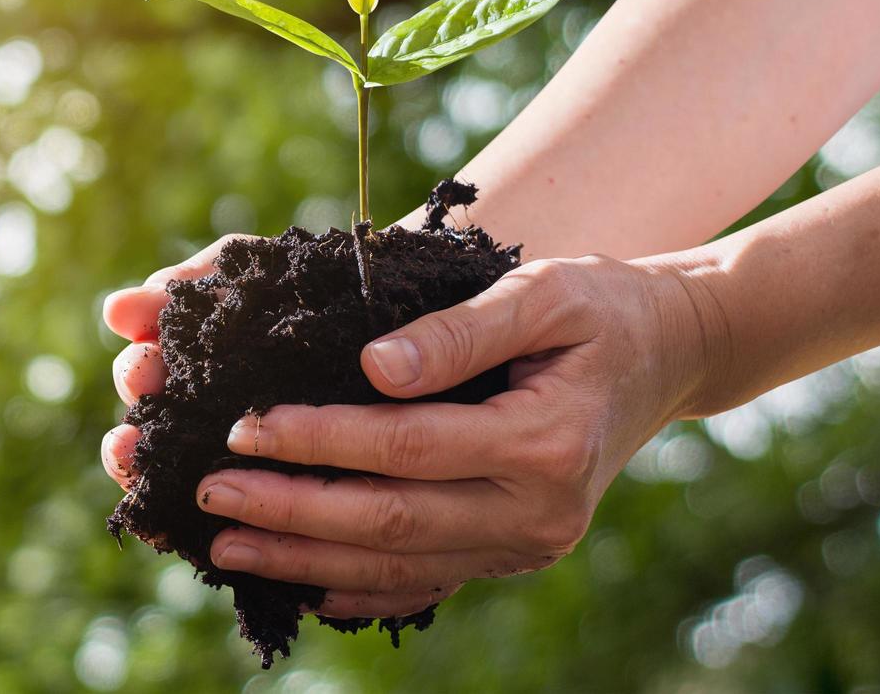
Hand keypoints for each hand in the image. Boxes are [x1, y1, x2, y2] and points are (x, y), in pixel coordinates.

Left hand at [104, 248, 729, 617]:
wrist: (669, 353)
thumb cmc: (601, 307)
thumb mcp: (542, 292)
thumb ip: (461, 330)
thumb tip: (375, 368)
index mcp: (544, 441)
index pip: (406, 448)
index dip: (319, 440)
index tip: (244, 427)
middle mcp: (537, 511)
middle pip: (391, 522)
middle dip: (291, 512)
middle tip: (210, 497)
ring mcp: (527, 542)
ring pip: (400, 565)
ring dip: (306, 558)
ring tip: (227, 545)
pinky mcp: (514, 550)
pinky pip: (427, 583)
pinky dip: (360, 588)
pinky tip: (300, 580)